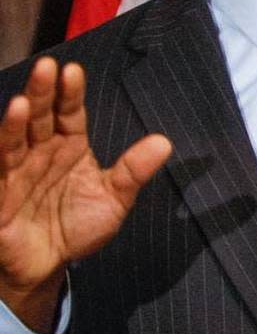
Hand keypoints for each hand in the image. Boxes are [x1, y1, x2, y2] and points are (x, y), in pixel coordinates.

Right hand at [0, 56, 170, 332]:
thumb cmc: (76, 228)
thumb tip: (164, 142)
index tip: (73, 71)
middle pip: (39, 117)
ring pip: (13, 141)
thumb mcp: (114, 198)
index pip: (68, 112)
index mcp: (68, 146)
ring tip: (20, 102)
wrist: (48, 266)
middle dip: (41, 93)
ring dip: (14, 122)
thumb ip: (134, 171)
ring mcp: (15, 173)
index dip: (69, 93)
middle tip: (47, 66)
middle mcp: (39, 153)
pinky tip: (2, 141)